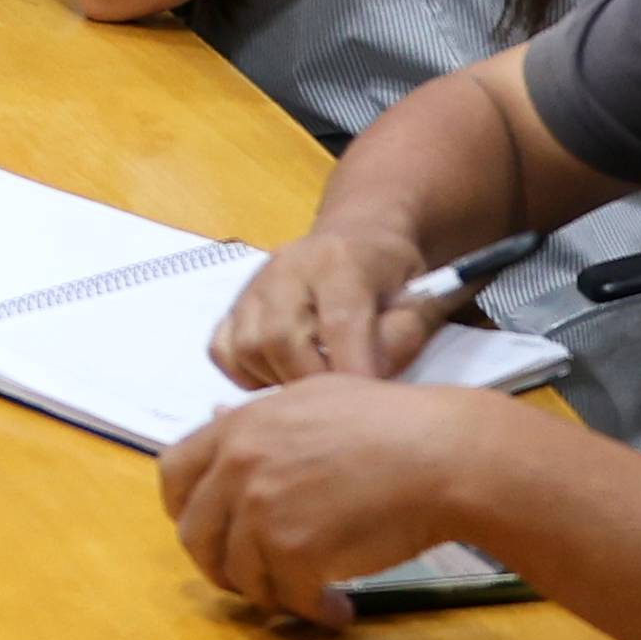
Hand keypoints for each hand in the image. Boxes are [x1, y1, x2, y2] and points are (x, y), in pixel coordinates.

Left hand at [159, 376, 498, 630]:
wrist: (441, 454)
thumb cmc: (392, 422)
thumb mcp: (313, 398)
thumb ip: (263, 422)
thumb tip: (223, 427)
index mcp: (238, 428)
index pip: (173, 473)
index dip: (185, 507)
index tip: (210, 527)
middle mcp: (238, 468)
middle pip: (195, 535)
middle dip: (220, 564)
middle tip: (254, 577)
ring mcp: (262, 512)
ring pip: (240, 576)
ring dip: (272, 594)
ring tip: (309, 596)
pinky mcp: (294, 553)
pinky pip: (288, 598)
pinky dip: (312, 611)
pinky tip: (339, 608)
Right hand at [214, 216, 436, 386]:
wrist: (357, 236)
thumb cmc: (391, 275)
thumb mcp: (418, 299)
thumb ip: (402, 338)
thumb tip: (365, 380)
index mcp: (341, 261)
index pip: (340, 321)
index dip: (350, 369)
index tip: (362, 402)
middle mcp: (288, 267)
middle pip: (281, 337)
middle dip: (310, 381)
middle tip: (335, 399)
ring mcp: (254, 284)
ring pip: (248, 347)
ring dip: (279, 380)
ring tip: (311, 386)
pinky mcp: (234, 303)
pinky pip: (222, 349)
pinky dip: (247, 373)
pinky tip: (279, 375)